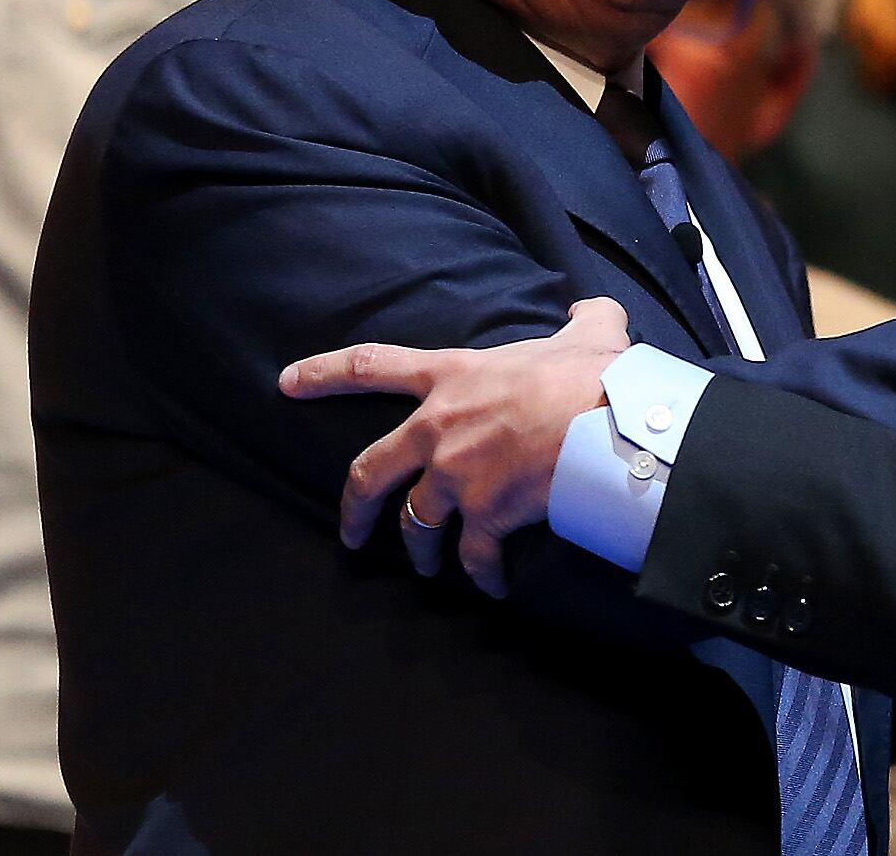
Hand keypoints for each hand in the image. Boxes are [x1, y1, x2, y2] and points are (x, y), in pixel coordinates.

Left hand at [280, 297, 630, 596]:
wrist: (608, 423)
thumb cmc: (592, 374)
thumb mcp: (588, 333)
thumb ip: (584, 318)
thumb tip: (592, 308)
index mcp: (453, 376)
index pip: (373, 365)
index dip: (324, 374)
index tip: (287, 383)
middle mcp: (439, 428)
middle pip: (371, 470)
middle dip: (355, 506)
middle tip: (351, 534)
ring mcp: (456, 476)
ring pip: (416, 524)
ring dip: (420, 551)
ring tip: (428, 569)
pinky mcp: (484, 516)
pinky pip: (472, 557)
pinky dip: (481, 576)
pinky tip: (491, 586)